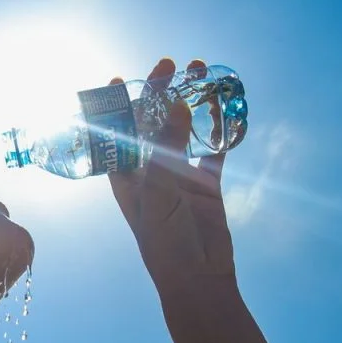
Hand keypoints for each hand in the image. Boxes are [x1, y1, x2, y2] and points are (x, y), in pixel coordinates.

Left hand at [108, 58, 235, 297]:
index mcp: (126, 177)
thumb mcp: (160, 194)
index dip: (116, 107)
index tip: (118, 79)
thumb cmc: (165, 242)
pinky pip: (213, 149)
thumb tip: (178, 106)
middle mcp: (151, 172)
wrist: (198, 278)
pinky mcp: (206, 183)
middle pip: (152, 123)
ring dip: (190, 102)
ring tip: (200, 72)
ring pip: (184, 130)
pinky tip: (226, 105)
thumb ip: (167, 150)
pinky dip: (220, 128)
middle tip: (169, 64)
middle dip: (159, 93)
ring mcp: (179, 175)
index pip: (115, 134)